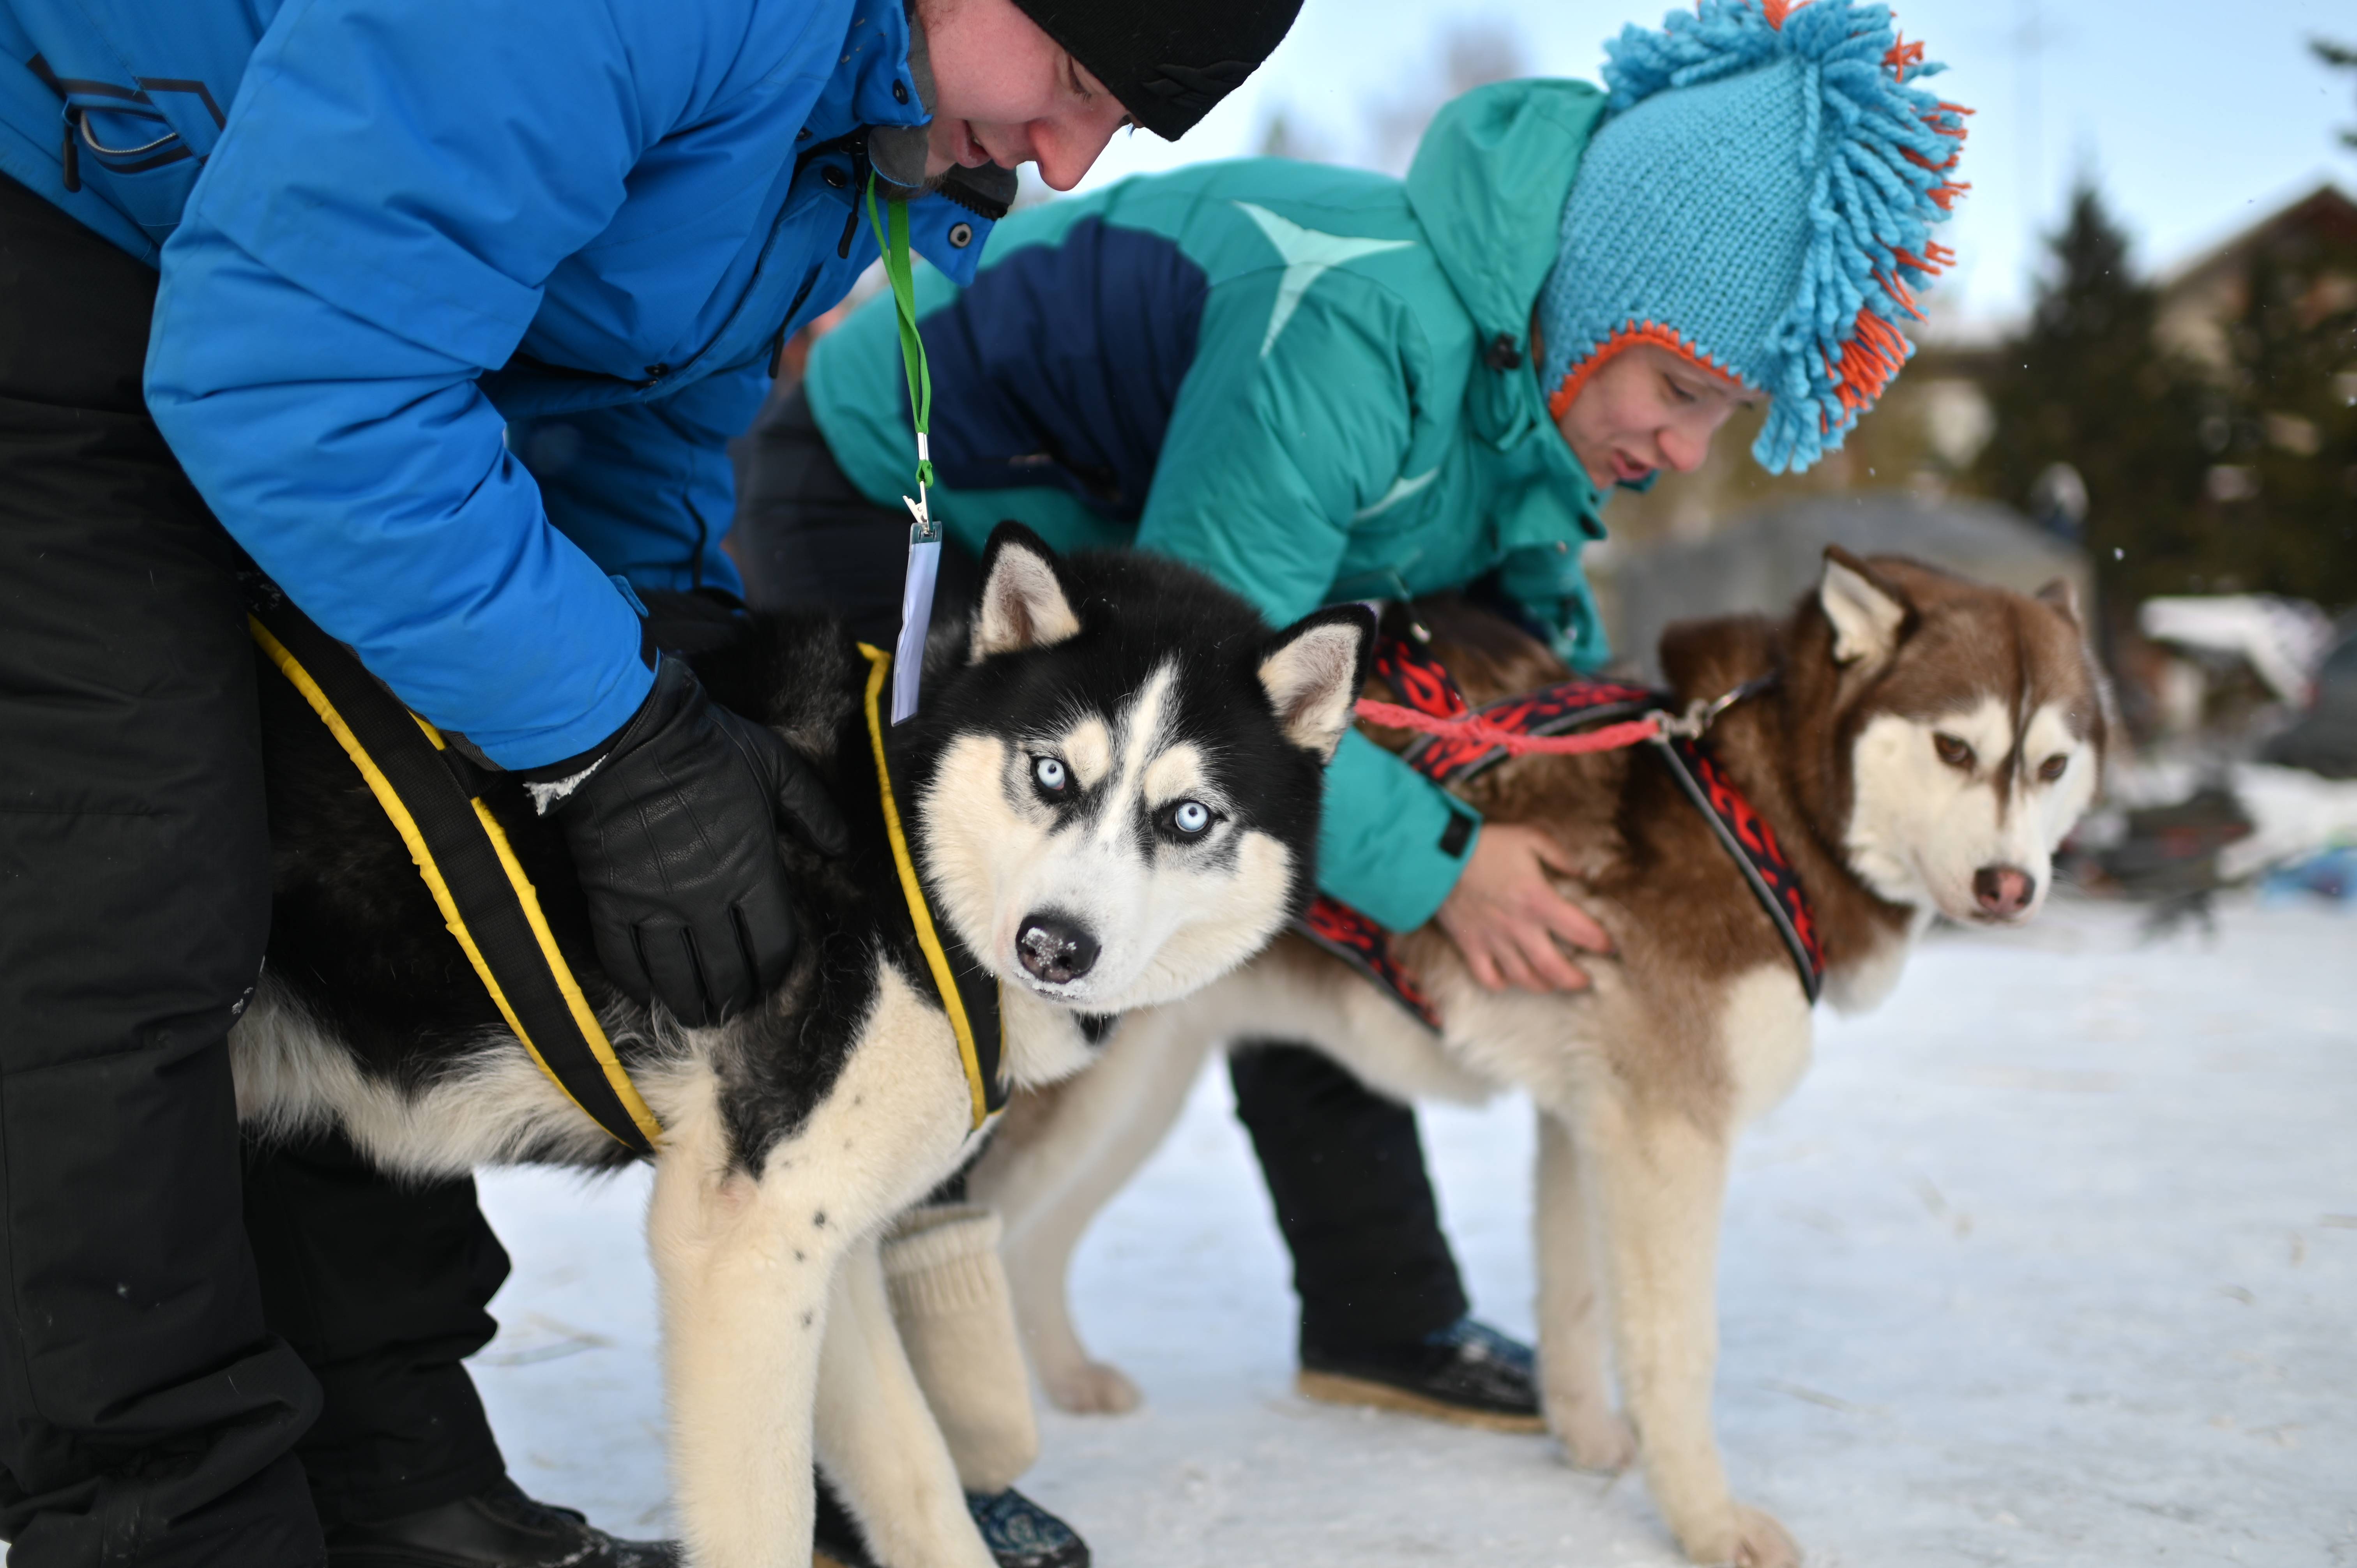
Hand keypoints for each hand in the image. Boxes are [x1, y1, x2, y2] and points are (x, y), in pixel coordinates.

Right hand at [555, 658, 847, 1024]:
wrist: (627, 735)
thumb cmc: (708, 749)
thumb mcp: (776, 767)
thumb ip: (814, 811)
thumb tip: (842, 848)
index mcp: (751, 870)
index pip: (773, 946)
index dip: (776, 972)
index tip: (773, 980)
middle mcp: (705, 899)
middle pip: (727, 973)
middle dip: (737, 997)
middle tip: (737, 1005)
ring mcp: (654, 904)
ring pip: (677, 977)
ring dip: (691, 1004)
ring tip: (699, 1014)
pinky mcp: (610, 900)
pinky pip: (623, 960)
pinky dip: (637, 985)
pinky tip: (648, 995)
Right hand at [1434, 823, 1611, 992]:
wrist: (1437, 856)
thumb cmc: (1486, 845)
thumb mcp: (1529, 838)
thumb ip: (1559, 856)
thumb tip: (1581, 873)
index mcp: (1538, 900)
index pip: (1581, 931)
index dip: (1601, 943)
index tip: (1609, 947)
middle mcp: (1519, 927)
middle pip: (1554, 969)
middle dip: (1576, 980)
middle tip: (1586, 981)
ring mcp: (1493, 940)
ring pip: (1524, 978)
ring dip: (1544, 986)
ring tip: (1554, 983)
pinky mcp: (1470, 946)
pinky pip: (1487, 977)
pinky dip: (1501, 984)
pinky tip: (1511, 979)